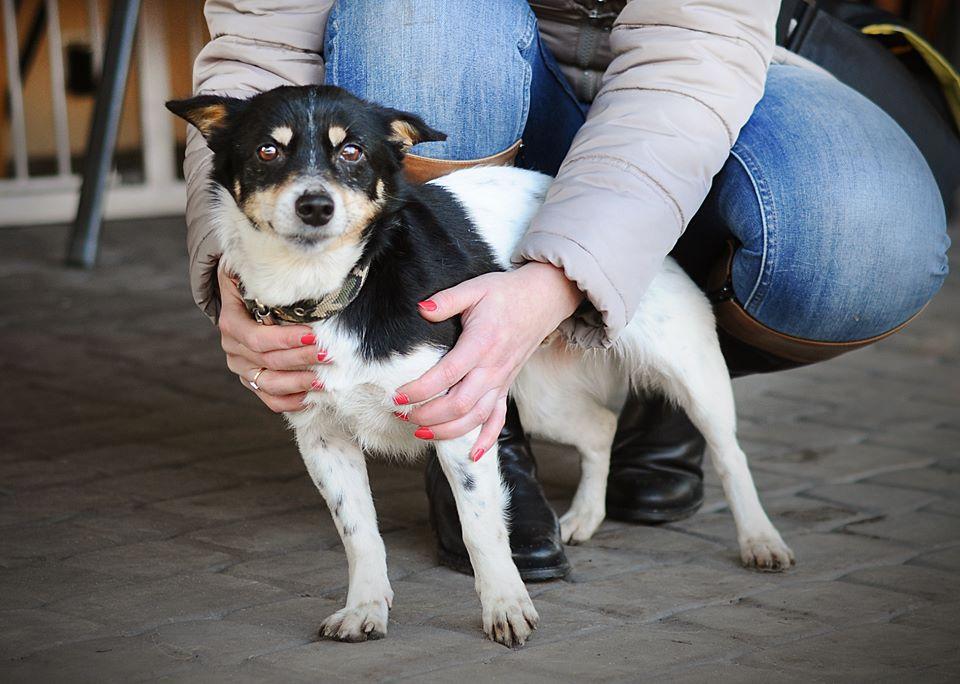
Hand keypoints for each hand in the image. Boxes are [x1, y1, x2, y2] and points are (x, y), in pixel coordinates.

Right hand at [217, 267, 325, 411]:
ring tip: (325, 379)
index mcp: (232, 322)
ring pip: (270, 384)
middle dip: (302, 359)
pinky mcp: (252, 380)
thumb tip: (301, 283)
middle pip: (269, 361)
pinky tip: (311, 397)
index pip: (258, 339)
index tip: (313, 336)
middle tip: (329, 355)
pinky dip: (290, 401)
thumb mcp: (255, 273)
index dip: (286, 340)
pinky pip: (270, 398)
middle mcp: (233, 348)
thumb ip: (272, 282)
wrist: (241, 293)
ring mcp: (242, 367)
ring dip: (300, 383)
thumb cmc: (255, 281)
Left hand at [396, 262, 582, 458]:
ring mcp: (502, 380)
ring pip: (477, 417)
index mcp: (482, 343)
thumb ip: (447, 299)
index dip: (421, 389)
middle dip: (428, 415)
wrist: (544, 299)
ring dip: (448, 431)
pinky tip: (471, 454)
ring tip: (421, 433)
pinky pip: (499, 419)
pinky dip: (487, 439)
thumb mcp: (475, 287)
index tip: (397, 395)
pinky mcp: (506, 386)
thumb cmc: (506, 293)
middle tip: (403, 415)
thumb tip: (422, 309)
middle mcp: (493, 368)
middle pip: (460, 404)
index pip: (447, 374)